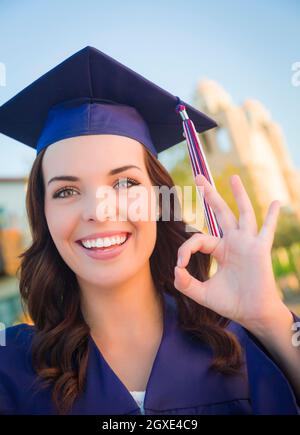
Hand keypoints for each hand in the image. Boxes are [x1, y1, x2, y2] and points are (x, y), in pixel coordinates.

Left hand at [174, 173, 286, 330]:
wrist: (251, 314)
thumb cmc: (230, 303)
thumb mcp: (202, 294)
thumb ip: (186, 284)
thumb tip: (175, 271)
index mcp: (219, 250)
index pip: (198, 239)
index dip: (185, 249)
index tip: (180, 265)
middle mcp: (233, 242)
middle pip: (220, 213)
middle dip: (209, 195)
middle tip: (199, 178)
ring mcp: (247, 243)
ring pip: (242, 213)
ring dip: (238, 195)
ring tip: (233, 177)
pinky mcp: (260, 249)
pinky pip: (267, 230)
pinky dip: (272, 217)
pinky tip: (276, 203)